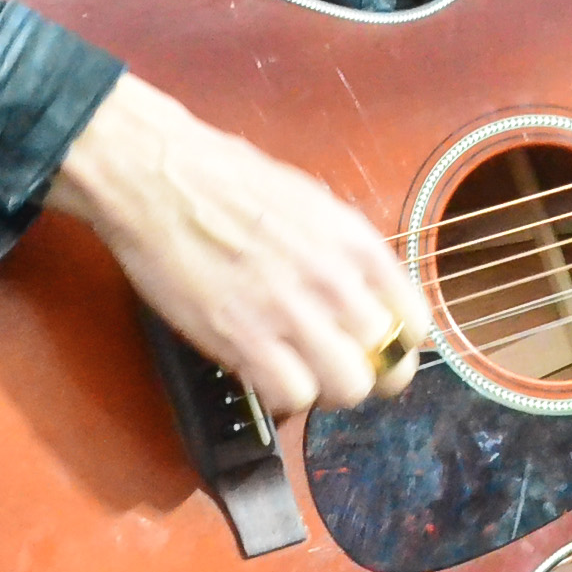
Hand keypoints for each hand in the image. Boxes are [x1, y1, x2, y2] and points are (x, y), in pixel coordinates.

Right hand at [45, 73, 428, 418]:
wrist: (157, 176)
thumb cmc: (224, 180)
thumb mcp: (310, 202)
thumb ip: (342, 252)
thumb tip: (358, 294)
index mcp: (356, 242)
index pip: (414, 322)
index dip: (397, 347)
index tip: (377, 351)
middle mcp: (335, 279)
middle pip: (387, 365)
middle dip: (366, 376)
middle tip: (335, 369)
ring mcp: (291, 311)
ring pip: (347, 388)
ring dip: (326, 390)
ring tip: (300, 373)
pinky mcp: (243, 337)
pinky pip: (292, 395)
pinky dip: (283, 396)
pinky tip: (264, 374)